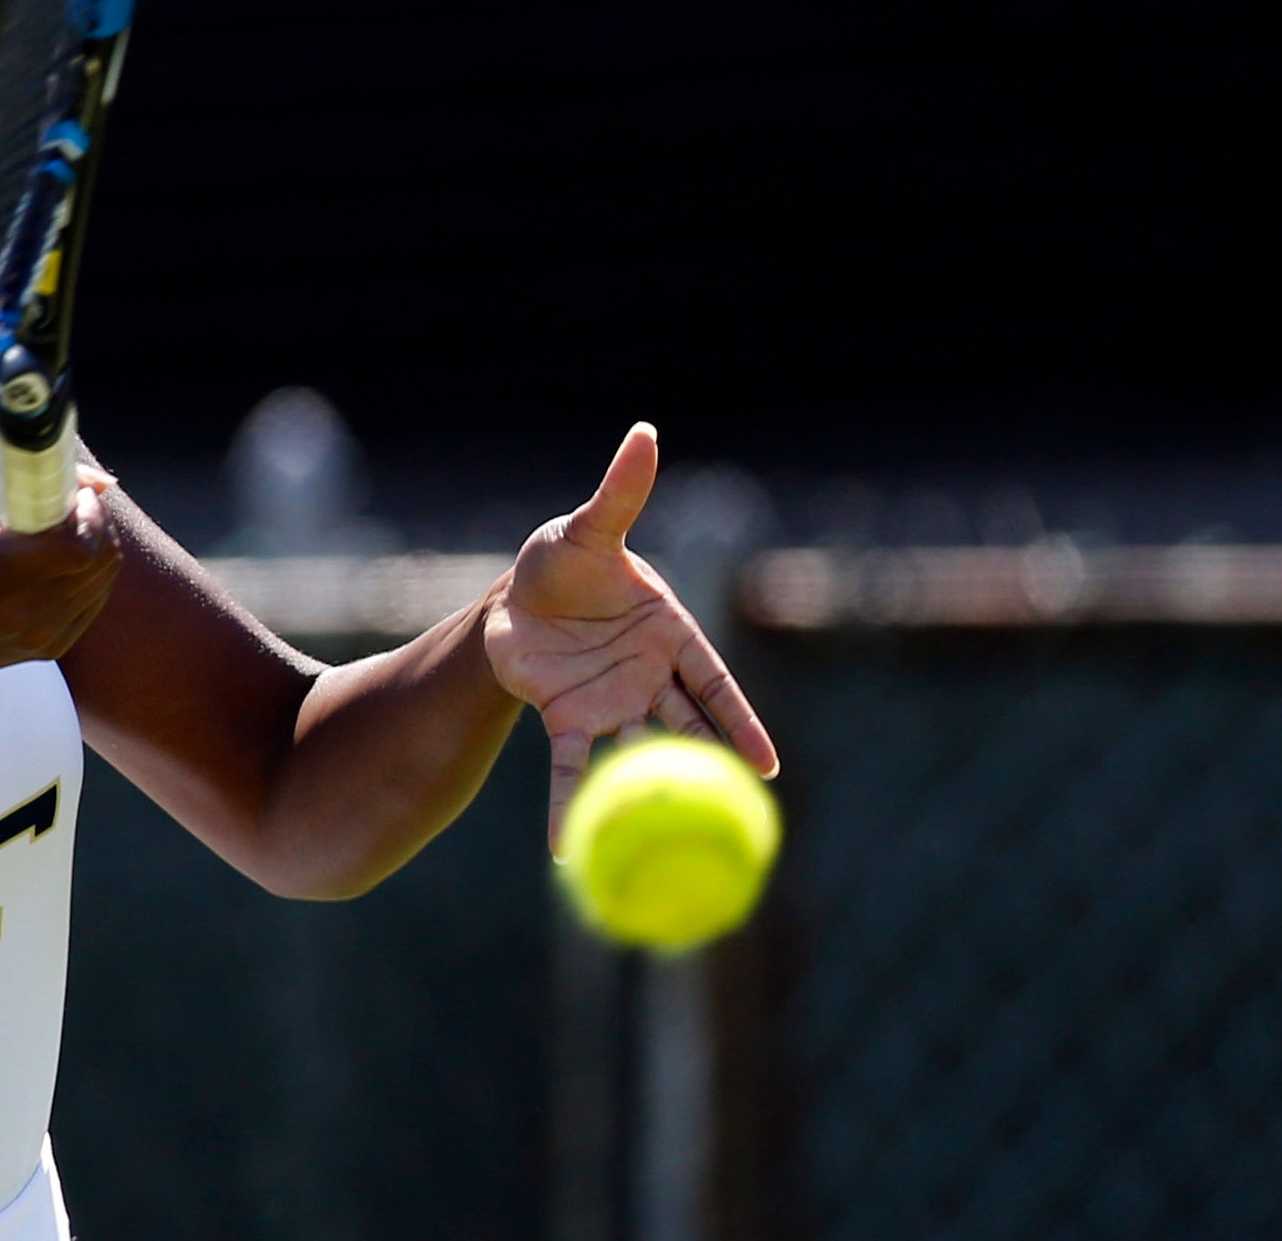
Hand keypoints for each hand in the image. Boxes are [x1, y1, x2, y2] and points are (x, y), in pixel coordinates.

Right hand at [0, 457, 123, 685]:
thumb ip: (21, 470)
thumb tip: (98, 479)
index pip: (78, 546)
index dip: (90, 514)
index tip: (75, 495)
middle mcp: (23, 610)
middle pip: (100, 560)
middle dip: (97, 522)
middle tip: (73, 507)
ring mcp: (41, 635)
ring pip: (104, 577)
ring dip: (96, 545)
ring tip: (60, 533)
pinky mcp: (53, 647)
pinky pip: (96, 598)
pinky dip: (89, 573)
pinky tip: (58, 562)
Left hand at [480, 423, 778, 850]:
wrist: (515, 597)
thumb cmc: (562, 562)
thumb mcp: (587, 529)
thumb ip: (619, 494)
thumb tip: (644, 433)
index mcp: (668, 633)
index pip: (713, 681)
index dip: (738, 721)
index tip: (765, 765)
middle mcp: (648, 677)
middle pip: (687, 728)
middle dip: (709, 769)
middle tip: (735, 816)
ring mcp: (612, 703)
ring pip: (641, 753)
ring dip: (652, 792)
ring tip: (670, 843)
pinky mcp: (568, 718)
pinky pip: (572, 767)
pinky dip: (569, 804)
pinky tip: (568, 849)